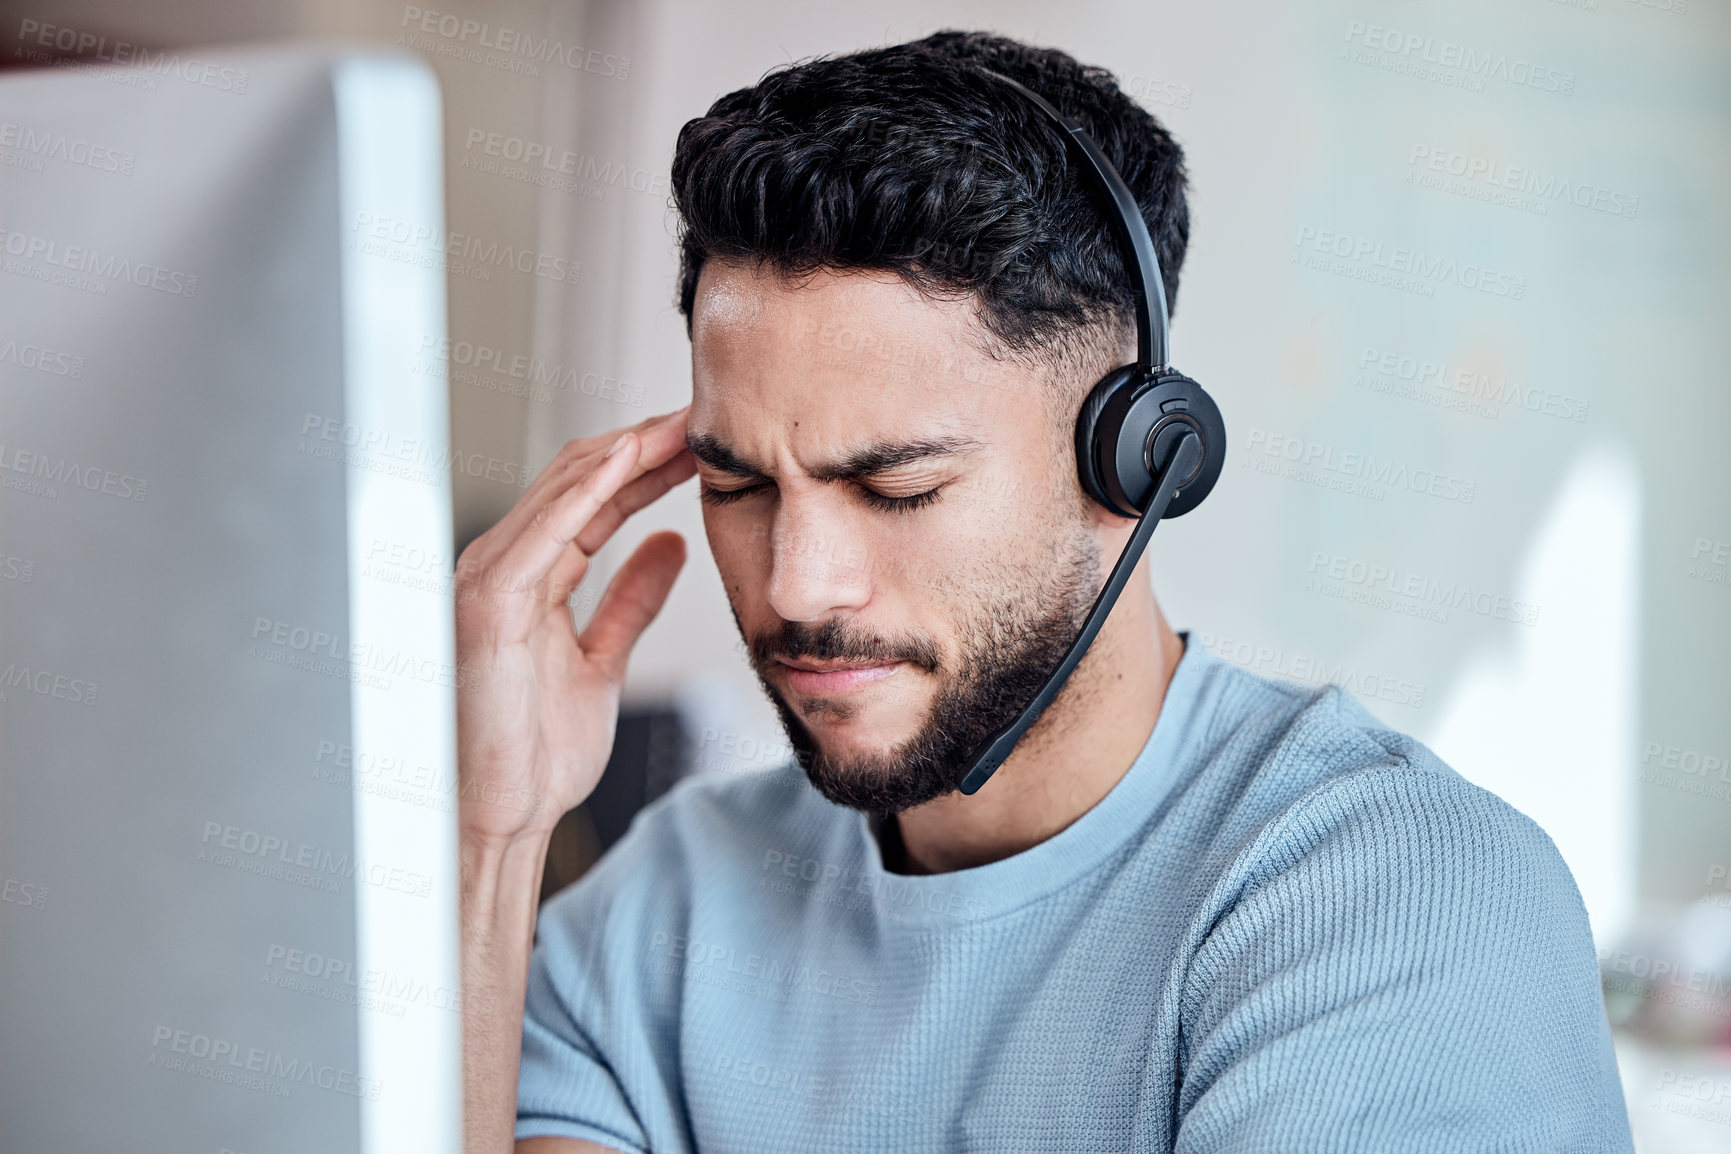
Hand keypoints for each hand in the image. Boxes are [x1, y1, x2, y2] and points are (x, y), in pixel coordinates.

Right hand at [453, 407, 694, 849]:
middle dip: (643, 444)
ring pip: (561, 491)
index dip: (649, 465)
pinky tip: (628, 460)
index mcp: (528, 578)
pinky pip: (542, 532)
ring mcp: (487, 580)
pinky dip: (585, 490)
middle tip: (704, 418)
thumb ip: (630, 599)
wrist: (502, 817)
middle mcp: (501, 567)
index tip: (705, 443)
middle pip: (578, 481)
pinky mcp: (488, 603)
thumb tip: (668, 544)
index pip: (594, 499)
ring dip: (625, 451)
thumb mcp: (601, 660)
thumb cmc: (534, 752)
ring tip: (681, 424)